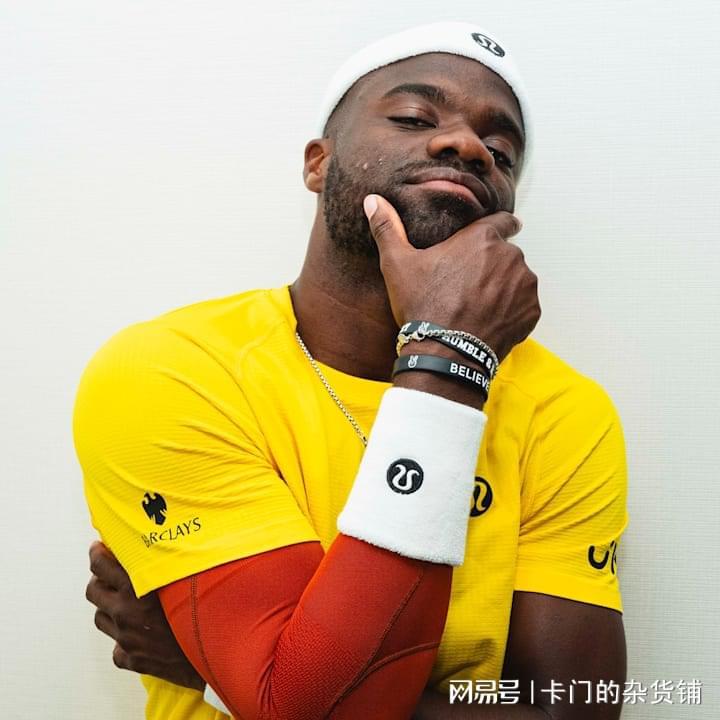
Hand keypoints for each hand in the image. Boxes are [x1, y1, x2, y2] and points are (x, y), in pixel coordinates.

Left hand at [85, 541, 203, 690]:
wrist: (214, 648)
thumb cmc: (202, 608)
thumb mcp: (181, 577)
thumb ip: (163, 563)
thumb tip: (154, 547)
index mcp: (136, 588)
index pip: (100, 566)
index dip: (96, 554)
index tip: (98, 548)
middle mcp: (125, 612)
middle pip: (93, 591)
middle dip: (98, 579)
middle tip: (107, 574)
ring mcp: (126, 637)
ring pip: (100, 617)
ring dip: (107, 607)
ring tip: (121, 601)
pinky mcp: (132, 659)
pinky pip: (117, 647)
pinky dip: (122, 640)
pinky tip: (135, 633)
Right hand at [364, 195, 539, 362]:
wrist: (445, 354)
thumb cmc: (423, 307)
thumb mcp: (397, 265)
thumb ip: (388, 228)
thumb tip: (372, 201)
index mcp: (483, 238)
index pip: (504, 221)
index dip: (497, 228)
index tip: (489, 240)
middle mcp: (510, 256)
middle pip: (506, 254)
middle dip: (492, 266)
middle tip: (468, 286)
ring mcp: (525, 285)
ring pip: (517, 280)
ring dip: (504, 288)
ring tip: (478, 306)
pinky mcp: (531, 312)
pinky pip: (524, 306)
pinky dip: (511, 312)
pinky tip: (488, 321)